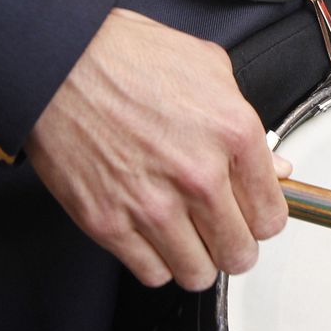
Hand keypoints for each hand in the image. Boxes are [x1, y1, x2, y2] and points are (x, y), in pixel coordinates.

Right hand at [26, 9, 289, 290]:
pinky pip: (151, 273)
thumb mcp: (208, 69)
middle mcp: (198, 176)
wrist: (57, 62)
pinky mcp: (109, 223)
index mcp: (232, 134)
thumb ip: (248, 123)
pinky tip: (151, 234)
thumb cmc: (126, 57)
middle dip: (233, 245)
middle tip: (219, 230)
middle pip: (240, 254)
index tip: (250, 215)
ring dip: (195, 258)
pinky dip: (155, 261)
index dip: (262, 219)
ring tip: (185, 235)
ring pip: (198, 274)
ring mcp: (153, 204)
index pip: (271, 217)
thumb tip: (273, 167)